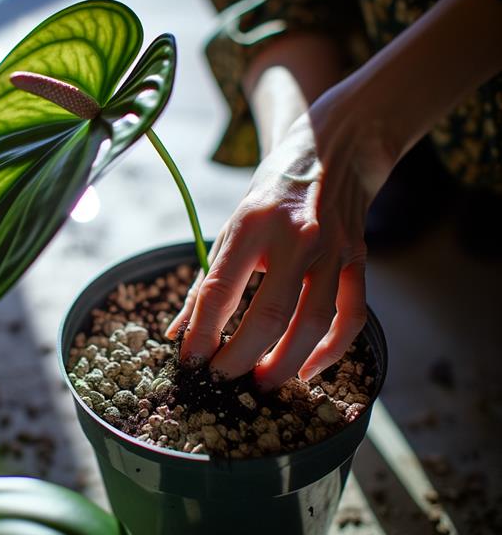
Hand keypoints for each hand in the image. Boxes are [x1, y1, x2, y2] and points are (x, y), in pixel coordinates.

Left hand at [166, 107, 392, 389]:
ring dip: (286, 362)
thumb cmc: (270, 195)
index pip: (220, 290)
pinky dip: (332, 349)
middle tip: (223, 380)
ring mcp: (332, 250)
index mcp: (251, 226)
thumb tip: (177, 334)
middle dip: (242, 357)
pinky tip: (309, 369)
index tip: (190, 360)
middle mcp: (295, 238)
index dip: (202, 332)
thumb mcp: (230, 227)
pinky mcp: (358, 260)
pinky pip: (351, 316)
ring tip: (262, 384)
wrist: (333, 150)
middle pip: (270, 315)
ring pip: (314, 322)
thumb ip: (205, 283)